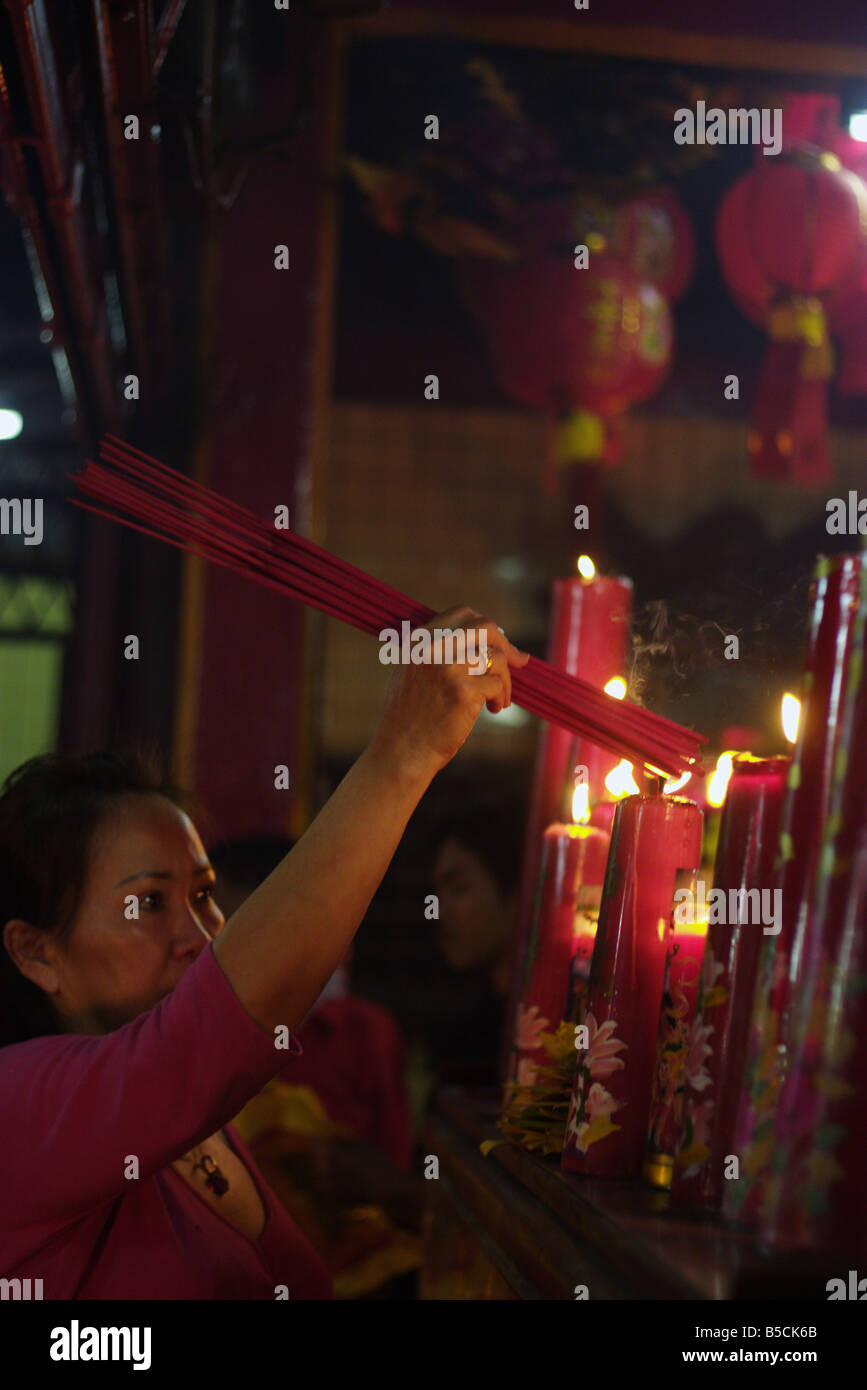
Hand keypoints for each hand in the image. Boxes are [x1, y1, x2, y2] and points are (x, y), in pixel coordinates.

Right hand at [368, 607, 529, 779]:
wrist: (401, 751)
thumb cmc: (409, 719)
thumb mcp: (411, 674)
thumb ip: (435, 653)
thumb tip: (481, 644)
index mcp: (418, 641)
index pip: (461, 615)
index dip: (486, 626)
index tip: (498, 641)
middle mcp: (433, 649)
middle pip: (485, 627)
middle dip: (507, 643)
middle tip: (519, 660)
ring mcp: (449, 668)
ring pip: (497, 658)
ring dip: (506, 680)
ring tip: (499, 700)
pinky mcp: (464, 691)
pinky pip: (497, 684)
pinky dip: (501, 697)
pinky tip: (494, 710)